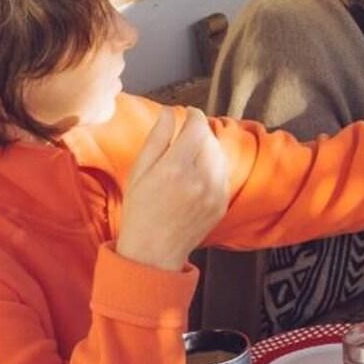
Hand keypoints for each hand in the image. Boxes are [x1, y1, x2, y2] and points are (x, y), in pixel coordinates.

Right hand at [116, 107, 229, 269]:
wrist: (154, 251)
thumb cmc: (140, 210)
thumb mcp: (139, 172)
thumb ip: (157, 139)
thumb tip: (170, 112)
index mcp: (174, 168)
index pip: (197, 127)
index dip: (194, 115)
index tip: (189, 113)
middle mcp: (199, 179)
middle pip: (210, 139)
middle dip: (200, 132)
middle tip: (185, 136)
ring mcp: (215, 193)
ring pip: (220, 155)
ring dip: (208, 148)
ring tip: (189, 156)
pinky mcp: (222, 204)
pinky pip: (223, 174)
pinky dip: (213, 167)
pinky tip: (196, 175)